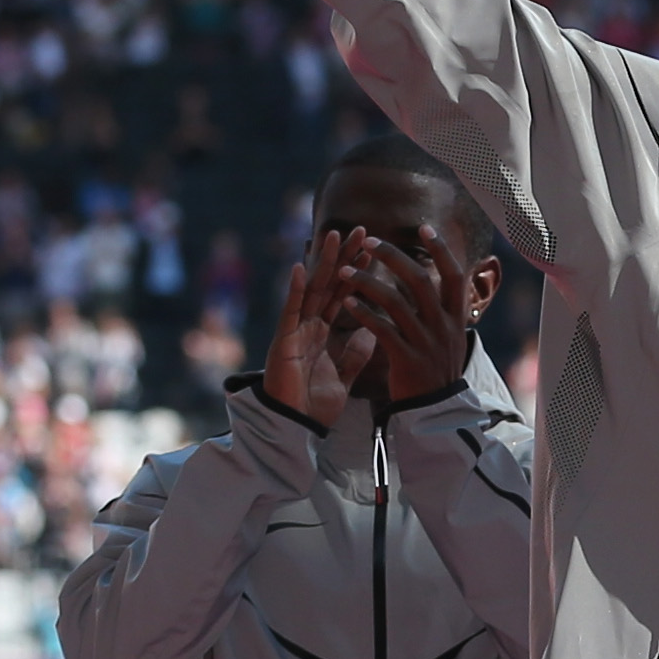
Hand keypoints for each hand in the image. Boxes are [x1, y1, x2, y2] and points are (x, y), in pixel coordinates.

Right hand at [258, 237, 378, 429]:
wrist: (296, 427)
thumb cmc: (315, 403)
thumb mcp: (345, 374)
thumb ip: (356, 352)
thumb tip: (373, 330)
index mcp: (324, 331)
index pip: (343, 293)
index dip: (356, 270)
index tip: (371, 248)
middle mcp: (309, 325)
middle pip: (329, 283)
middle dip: (343, 257)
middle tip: (359, 230)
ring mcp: (296, 330)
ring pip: (311, 290)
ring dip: (321, 262)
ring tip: (331, 236)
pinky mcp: (284, 341)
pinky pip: (291, 311)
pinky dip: (295, 290)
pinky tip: (302, 268)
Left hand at [330, 230, 470, 409]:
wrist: (434, 412)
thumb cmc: (434, 370)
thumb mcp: (447, 338)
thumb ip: (440, 311)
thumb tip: (435, 281)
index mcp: (455, 319)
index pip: (454, 275)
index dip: (441, 250)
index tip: (424, 228)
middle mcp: (443, 327)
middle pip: (421, 280)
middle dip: (394, 256)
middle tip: (370, 242)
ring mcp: (425, 343)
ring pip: (396, 302)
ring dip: (368, 282)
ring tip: (344, 271)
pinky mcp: (406, 359)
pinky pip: (381, 330)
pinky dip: (363, 314)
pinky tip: (346, 303)